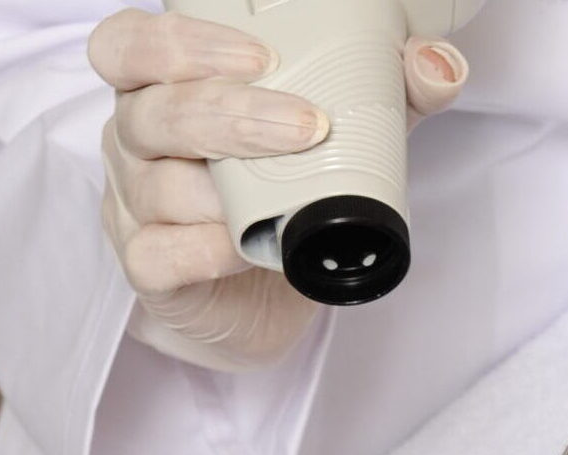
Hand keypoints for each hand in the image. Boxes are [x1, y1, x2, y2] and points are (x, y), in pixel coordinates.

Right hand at [89, 9, 468, 371]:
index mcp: (168, 88)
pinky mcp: (146, 268)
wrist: (262, 297)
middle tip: (305, 128)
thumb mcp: (340, 135)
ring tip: (279, 200)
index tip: (258, 58)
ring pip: (156, 186)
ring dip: (222, 191)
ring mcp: (134, 206)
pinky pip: (156, 255)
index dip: (180, 44)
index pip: (131, 45)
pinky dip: (201, 250)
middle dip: (230, 116)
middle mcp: (137, 140)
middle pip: (151, 112)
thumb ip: (385, 95)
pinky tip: (238, 248)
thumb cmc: (283, 193)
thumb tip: (436, 67)